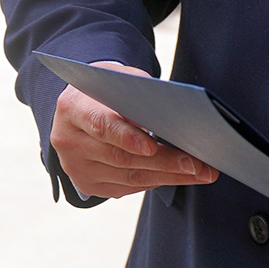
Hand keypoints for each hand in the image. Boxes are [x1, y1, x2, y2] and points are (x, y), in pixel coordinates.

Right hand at [49, 65, 218, 198]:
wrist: (82, 106)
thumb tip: (177, 118)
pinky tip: (178, 177)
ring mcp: (74, 166)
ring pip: (127, 176)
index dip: (127, 138)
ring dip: (167, 177)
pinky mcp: (86, 183)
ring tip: (200, 173)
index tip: (152, 147)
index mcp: (73, 108)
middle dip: (164, 162)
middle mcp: (68, 141)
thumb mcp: (123, 80)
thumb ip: (142, 95)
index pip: (101, 126)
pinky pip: (125, 187)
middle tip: (197, 165)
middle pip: (120, 157)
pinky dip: (154, 182)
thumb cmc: (111, 89)